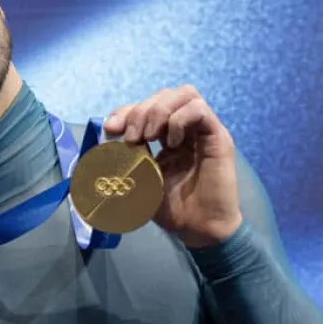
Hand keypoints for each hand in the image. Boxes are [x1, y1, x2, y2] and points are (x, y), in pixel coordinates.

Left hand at [103, 85, 242, 247]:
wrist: (198, 229)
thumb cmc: (170, 208)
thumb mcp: (136, 179)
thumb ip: (123, 158)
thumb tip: (104, 140)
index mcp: (165, 136)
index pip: (145, 106)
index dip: (125, 111)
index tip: (110, 129)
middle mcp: (184, 129)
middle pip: (163, 95)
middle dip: (140, 111)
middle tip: (131, 138)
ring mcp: (201, 130)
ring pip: (184, 94)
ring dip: (159, 111)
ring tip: (150, 137)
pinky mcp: (217, 137)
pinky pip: (199, 109)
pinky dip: (180, 120)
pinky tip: (173, 143)